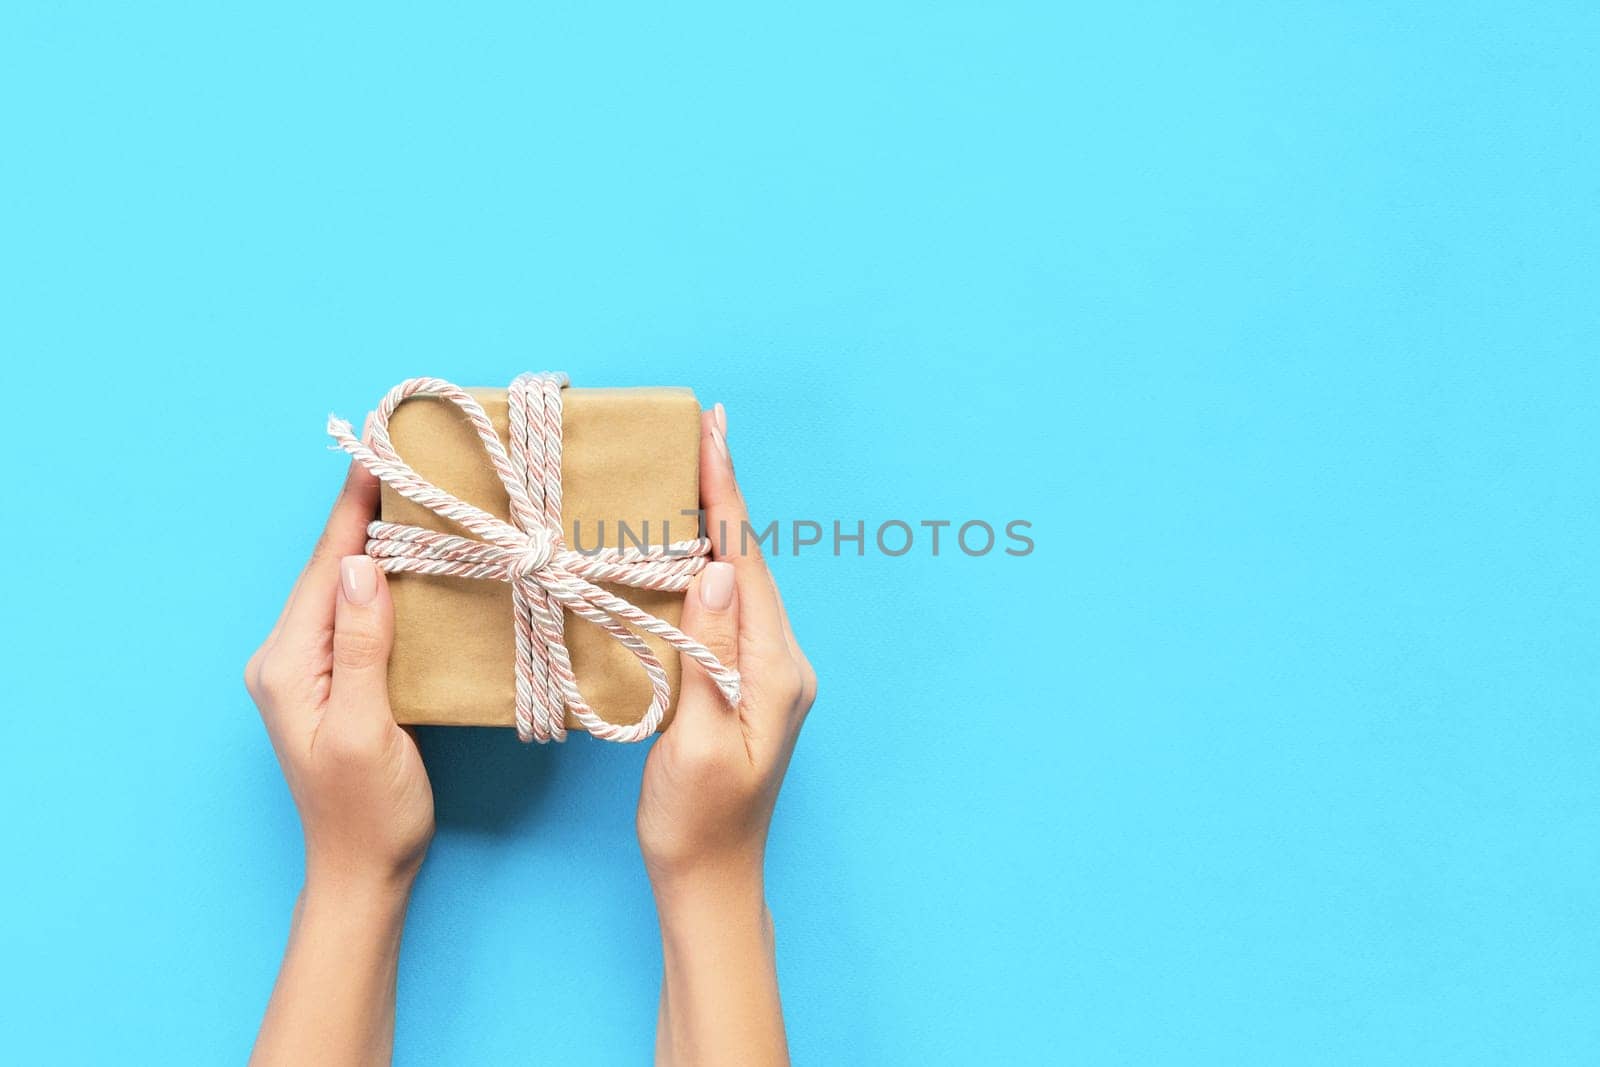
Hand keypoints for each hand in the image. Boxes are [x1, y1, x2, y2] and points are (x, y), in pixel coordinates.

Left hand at [245, 455, 433, 891]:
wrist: (363, 869)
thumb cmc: (369, 810)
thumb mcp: (368, 727)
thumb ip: (361, 645)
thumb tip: (363, 565)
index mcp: (287, 663)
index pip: (325, 569)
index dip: (351, 509)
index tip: (375, 453)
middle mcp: (286, 658)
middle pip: (328, 570)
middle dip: (362, 514)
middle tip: (402, 460)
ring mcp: (306, 670)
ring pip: (342, 589)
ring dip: (373, 542)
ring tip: (408, 496)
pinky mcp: (332, 681)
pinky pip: (353, 615)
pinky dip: (380, 581)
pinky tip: (406, 564)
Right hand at [638, 404, 815, 1065]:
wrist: (712, 880)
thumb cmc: (697, 822)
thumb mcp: (698, 740)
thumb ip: (708, 655)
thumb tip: (711, 572)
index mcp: (775, 671)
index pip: (745, 566)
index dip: (726, 499)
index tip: (714, 438)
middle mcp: (783, 664)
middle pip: (749, 563)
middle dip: (724, 498)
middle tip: (704, 433)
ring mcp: (770, 675)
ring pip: (740, 583)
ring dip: (717, 529)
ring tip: (694, 473)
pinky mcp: (750, 687)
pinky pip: (729, 611)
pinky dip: (708, 570)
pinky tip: (688, 552)